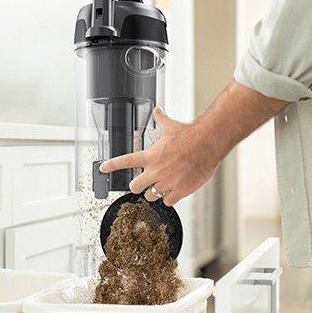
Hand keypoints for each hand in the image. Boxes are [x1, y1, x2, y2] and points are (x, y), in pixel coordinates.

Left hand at [100, 107, 219, 205]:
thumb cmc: (190, 135)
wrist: (208, 143)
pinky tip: (174, 191)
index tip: (103, 168)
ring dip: (154, 192)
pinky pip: (168, 201)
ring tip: (161, 185)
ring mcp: (167, 182)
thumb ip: (161, 120)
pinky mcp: (179, 191)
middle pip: (134, 187)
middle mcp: (156, 171)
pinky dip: (169, 198)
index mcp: (151, 156)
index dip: (112, 166)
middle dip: (137, 186)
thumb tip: (157, 110)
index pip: (126, 161)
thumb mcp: (171, 126)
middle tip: (143, 183)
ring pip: (151, 196)